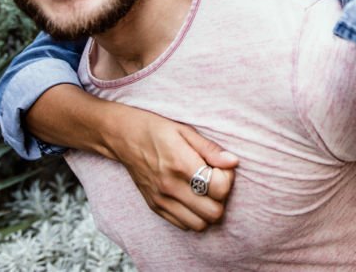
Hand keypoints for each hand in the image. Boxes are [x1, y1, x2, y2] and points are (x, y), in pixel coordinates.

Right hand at [110, 105, 238, 231]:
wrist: (122, 137)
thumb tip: (233, 162)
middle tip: (214, 180)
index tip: (220, 168)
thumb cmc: (156, 129)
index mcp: (181, 164)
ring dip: (207, 209)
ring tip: (203, 190)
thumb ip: (210, 150)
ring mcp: (161, 200)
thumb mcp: (185, 131)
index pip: (219, 189)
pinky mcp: (155, 207)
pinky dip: (192, 215)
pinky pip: (183, 225)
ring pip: (200, 224)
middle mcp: (171, 187)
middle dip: (220, 197)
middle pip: (213, 212)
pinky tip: (190, 196)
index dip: (227, 178)